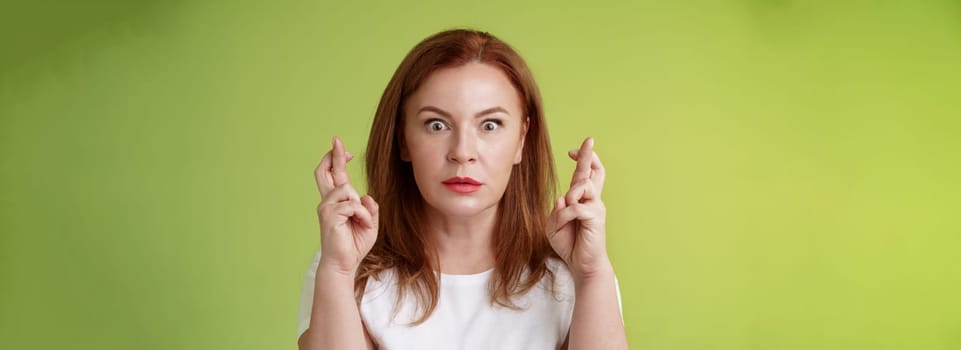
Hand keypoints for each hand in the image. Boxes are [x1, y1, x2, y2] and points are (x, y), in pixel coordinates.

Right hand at [314, 137, 378, 275]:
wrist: (344, 264)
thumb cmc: (354, 245)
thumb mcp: (369, 222)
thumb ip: (369, 207)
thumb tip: (365, 195)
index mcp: (336, 202)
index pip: (333, 175)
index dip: (337, 160)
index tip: (344, 149)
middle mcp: (327, 202)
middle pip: (324, 172)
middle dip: (332, 155)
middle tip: (337, 141)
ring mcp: (326, 208)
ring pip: (347, 190)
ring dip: (361, 206)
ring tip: (362, 221)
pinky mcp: (328, 216)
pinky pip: (352, 205)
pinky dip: (362, 215)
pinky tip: (361, 225)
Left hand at [547, 137, 610, 280]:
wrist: (581, 264)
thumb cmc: (569, 243)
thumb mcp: (553, 225)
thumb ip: (557, 210)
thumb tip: (564, 198)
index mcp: (582, 199)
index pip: (585, 174)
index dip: (582, 160)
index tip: (572, 150)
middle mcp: (592, 199)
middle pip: (593, 171)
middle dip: (589, 155)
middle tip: (589, 140)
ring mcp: (596, 207)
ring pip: (583, 186)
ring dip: (570, 196)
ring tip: (567, 209)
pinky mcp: (596, 217)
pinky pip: (576, 208)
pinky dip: (566, 216)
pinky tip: (566, 224)